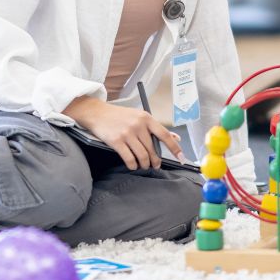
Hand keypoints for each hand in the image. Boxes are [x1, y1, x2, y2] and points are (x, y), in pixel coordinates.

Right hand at [64, 96, 182, 170]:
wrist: (98, 113)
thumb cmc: (120, 116)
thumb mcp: (139, 116)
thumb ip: (156, 128)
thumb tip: (175, 137)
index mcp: (147, 118)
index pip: (165, 135)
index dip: (175, 148)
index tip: (181, 158)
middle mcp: (139, 125)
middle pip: (152, 149)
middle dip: (155, 160)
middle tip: (156, 165)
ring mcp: (127, 133)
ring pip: (142, 155)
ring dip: (144, 164)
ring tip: (144, 166)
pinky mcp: (116, 141)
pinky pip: (129, 158)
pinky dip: (133, 165)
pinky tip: (133, 165)